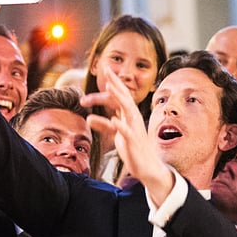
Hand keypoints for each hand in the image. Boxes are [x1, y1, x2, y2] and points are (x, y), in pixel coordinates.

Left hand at [84, 67, 173, 202]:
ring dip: (118, 97)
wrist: (147, 167)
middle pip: (125, 97)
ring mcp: (134, 129)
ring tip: (109, 86)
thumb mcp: (116, 134)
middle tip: (107, 70)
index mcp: (129, 115)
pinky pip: (126, 132)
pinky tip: (113, 119)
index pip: (121, 95)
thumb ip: (104, 125)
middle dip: (116, 83)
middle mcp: (133, 119)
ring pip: (127, 109)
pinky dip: (120, 125)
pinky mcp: (133, 142)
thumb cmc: (133, 149)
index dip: (114, 82)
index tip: (105, 69)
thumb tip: (89, 118)